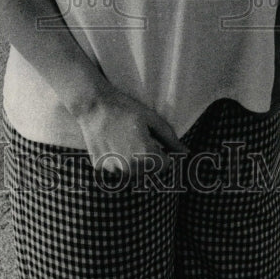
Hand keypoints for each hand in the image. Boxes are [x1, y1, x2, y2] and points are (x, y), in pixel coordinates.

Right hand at [73, 87, 188, 179]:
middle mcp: (130, 167)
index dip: (163, 152)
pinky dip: (117, 161)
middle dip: (149, 158)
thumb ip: (170, 139)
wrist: (93, 105)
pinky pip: (116, 170)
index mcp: (146, 155)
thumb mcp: (152, 119)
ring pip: (133, 173)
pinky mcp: (100, 168)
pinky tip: (113, 143)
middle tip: (138, 137)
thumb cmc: (125, 109)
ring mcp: (113, 169)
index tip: (155, 140)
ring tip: (125, 140)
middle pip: (150, 171)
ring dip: (134, 162)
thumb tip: (186, 153)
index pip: (166, 165)